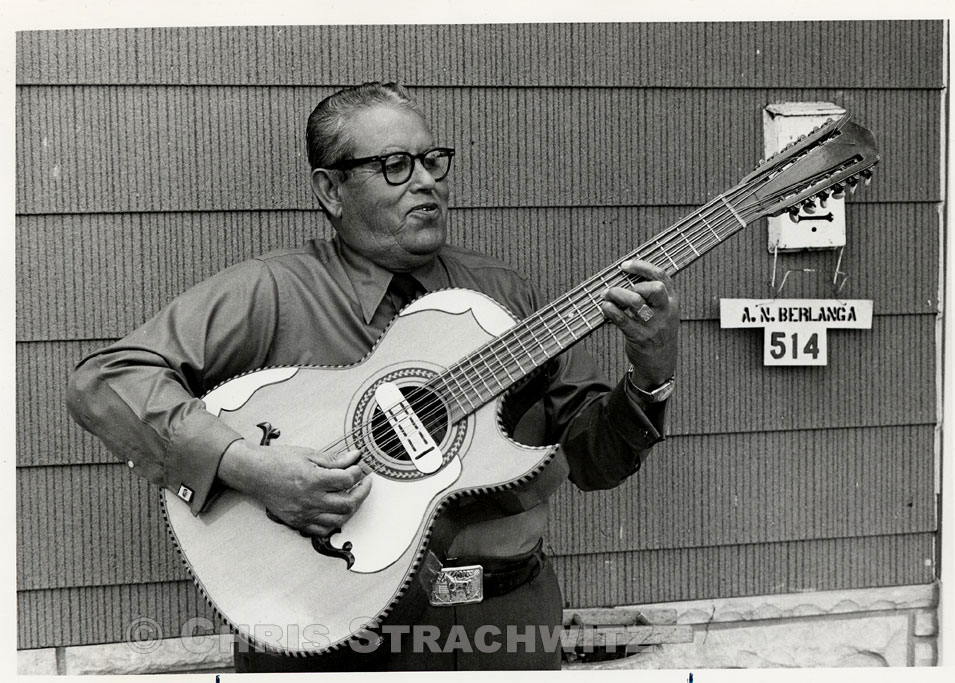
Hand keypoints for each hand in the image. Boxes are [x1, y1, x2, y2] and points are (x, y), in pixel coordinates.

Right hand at [218, 440, 371, 536]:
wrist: (254, 473)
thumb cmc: (279, 460)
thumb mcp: (309, 454)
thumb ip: (335, 460)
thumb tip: (355, 457)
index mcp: (314, 479)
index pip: (347, 480)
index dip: (359, 473)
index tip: (361, 468)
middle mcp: (310, 500)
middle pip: (348, 504)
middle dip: (361, 493)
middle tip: (364, 483)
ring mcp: (304, 514)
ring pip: (338, 520)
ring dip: (350, 508)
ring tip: (352, 496)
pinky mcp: (297, 522)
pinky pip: (322, 530)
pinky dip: (334, 522)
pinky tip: (336, 510)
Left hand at [600, 259, 679, 389]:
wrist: (661, 362)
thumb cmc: (657, 331)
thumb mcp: (663, 311)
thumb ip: (651, 294)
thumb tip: (624, 275)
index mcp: (672, 301)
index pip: (662, 276)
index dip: (642, 267)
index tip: (624, 265)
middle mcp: (666, 312)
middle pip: (655, 288)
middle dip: (633, 284)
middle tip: (619, 288)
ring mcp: (654, 326)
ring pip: (635, 302)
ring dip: (617, 295)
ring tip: (607, 295)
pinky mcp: (640, 338)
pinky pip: (623, 320)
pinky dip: (611, 311)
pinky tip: (605, 307)